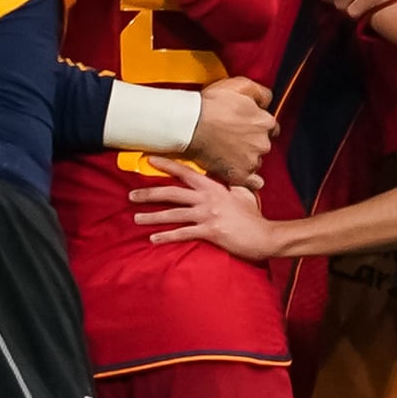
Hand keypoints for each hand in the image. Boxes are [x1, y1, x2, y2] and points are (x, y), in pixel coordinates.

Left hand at [132, 160, 278, 257]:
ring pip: (173, 214)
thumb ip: (228, 184)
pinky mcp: (210, 232)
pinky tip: (153, 238)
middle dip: (149, 193)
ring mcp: (208, 215)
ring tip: (136, 217)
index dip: (166, 165)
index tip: (149, 160)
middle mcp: (207, 199)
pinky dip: (166, 236)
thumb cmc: (253, 215)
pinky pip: (183, 234)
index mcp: (214, 187)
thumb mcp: (242, 193)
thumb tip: (222, 177)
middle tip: (131, 195)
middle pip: (172, 193)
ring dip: (152, 216)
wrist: (265, 235)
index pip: (185, 172)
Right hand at [187, 76, 278, 185]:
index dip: (257, 125)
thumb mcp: (240, 85)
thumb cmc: (211, 105)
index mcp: (265, 122)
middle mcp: (262, 143)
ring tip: (228, 151)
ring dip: (246, 157)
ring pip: (255, 161)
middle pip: (262, 144)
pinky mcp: (239, 175)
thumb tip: (268, 100)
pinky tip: (242, 173)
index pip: (270, 127)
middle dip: (251, 141)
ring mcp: (251, 161)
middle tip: (233, 137)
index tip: (246, 126)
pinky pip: (253, 183)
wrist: (189, 125)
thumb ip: (261, 93)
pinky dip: (250, 180)